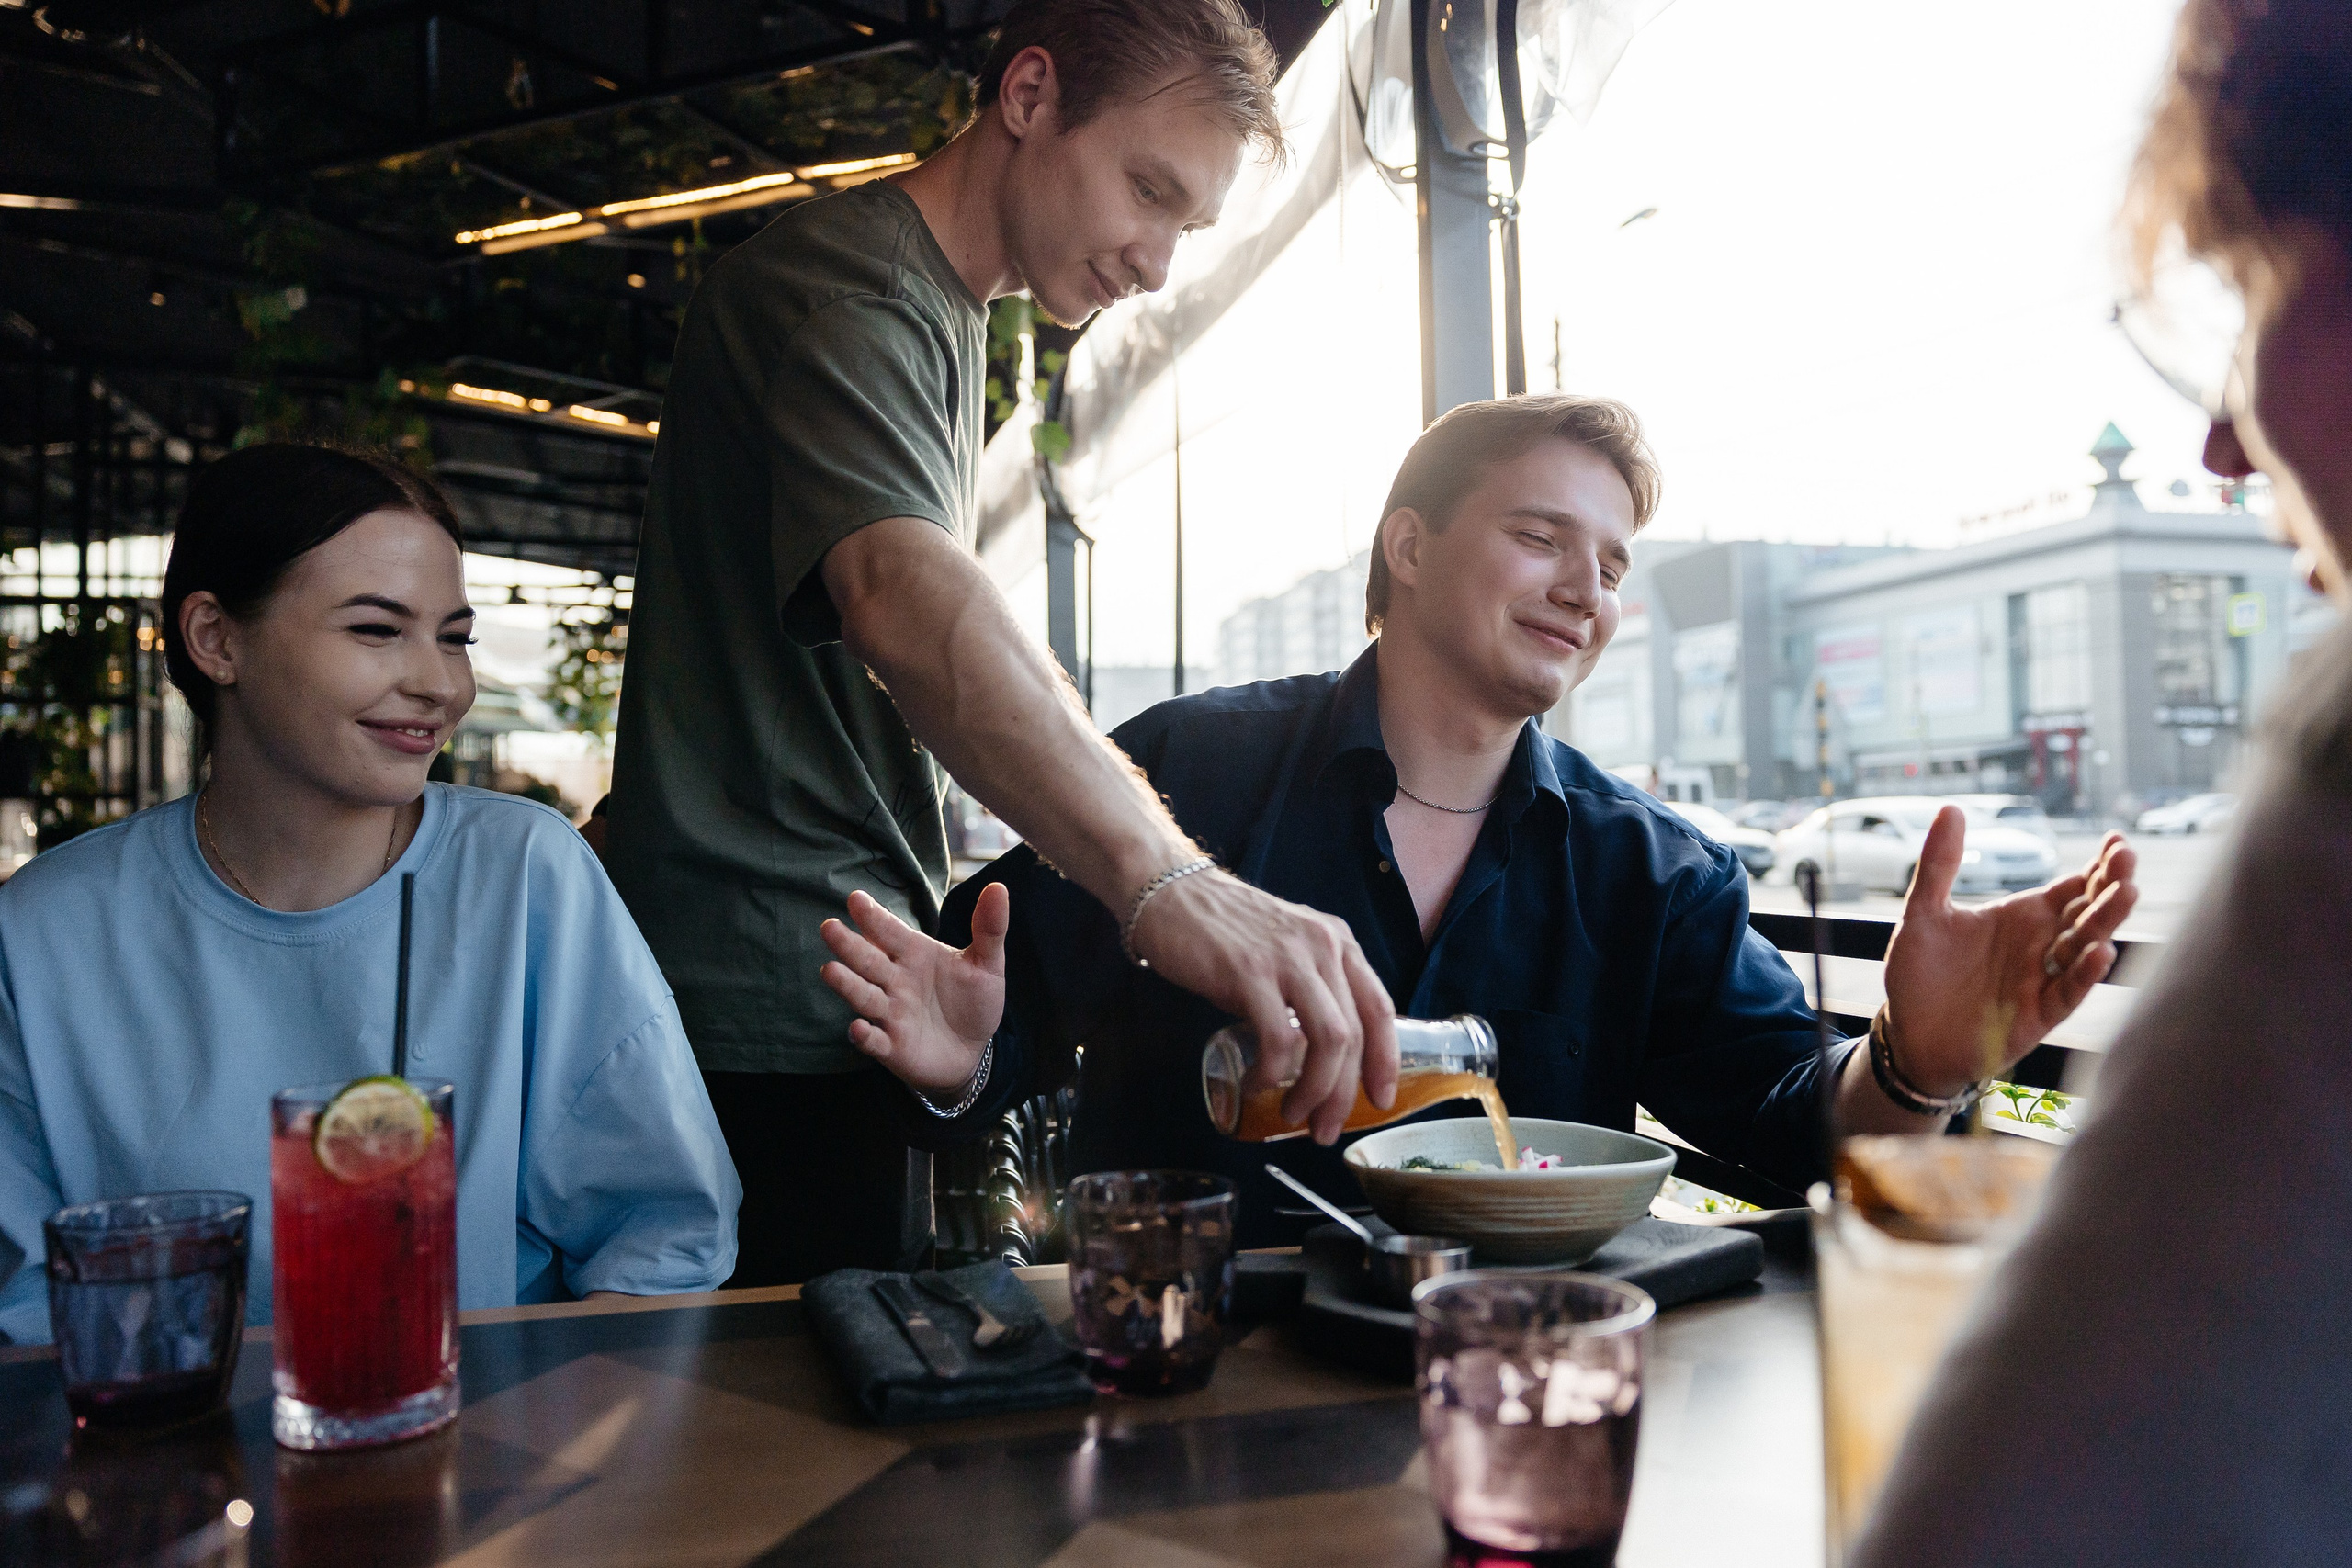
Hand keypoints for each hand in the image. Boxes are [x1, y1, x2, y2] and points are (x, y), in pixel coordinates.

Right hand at [819, 885, 1007, 1095]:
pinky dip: (864, 1036)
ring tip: (829, 970)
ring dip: (847, 985)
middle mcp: (896, 981)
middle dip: (848, 945)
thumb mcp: (987, 964)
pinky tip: (858, 1028)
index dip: (873, 917)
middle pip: (868, 960)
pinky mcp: (892, 1047)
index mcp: (914, 954)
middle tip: (829, 927)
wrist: (973, 1050)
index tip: (856, 899)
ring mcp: (891, 1014)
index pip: (890, 932)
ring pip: (864, 997)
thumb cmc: (972, 1001)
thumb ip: (989, 928)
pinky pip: (874, 1041)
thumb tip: (998, 887)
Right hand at [1127, 869, 1398, 1142]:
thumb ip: (1310, 990)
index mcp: (1338, 943)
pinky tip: (1256, 1084)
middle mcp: (1323, 948)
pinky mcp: (1249, 972)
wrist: (1172, 894)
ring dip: (1314, 1090)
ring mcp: (1288, 958)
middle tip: (1325, 1128)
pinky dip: (1271, 1074)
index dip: (1385, 1061)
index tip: (1379, 1098)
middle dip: (1343, 1094)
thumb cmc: (1226, 931)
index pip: (1380, 1009)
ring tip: (1293, 1114)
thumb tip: (1320, 1055)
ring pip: (1328, 1040)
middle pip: (1354, 1035)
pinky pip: (1277, 1039)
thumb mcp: (1286, 951)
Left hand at [1880, 808, 2138, 1093]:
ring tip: (2126, 894)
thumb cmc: (1921, 974)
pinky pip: (2068, 992)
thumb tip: (1951, 807)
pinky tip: (2099, 952)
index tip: (2117, 840)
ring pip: (2085, 948)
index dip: (2097, 866)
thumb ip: (1939, 865)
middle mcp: (2042, 946)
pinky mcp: (2038, 1015)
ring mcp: (2043, 980)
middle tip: (2127, 858)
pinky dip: (2084, 974)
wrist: (1909, 1034)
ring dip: (2105, 923)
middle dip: (2110, 886)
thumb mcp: (1923, 913)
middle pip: (2087, 912)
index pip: (2072, 887)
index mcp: (2023, 918)